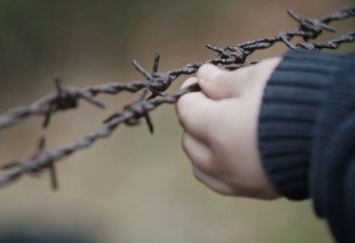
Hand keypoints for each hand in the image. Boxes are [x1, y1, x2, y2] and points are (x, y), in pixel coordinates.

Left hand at [176, 58, 281, 199]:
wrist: (336, 133)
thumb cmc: (295, 97)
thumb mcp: (257, 78)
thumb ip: (223, 81)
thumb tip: (202, 77)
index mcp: (217, 129)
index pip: (186, 110)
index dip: (192, 93)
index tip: (203, 83)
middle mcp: (221, 161)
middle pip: (189, 140)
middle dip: (195, 120)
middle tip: (214, 103)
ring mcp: (239, 181)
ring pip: (200, 167)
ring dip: (201, 147)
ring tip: (220, 129)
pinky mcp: (257, 191)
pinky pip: (222, 182)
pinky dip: (218, 167)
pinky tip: (232, 151)